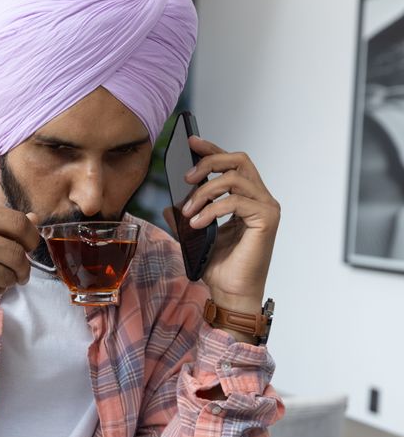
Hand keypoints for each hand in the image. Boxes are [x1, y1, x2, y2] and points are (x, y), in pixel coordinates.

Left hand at [164, 135, 279, 310]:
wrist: (231, 294)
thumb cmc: (220, 269)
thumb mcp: (196, 238)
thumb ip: (187, 219)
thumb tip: (170, 205)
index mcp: (247, 199)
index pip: (232, 164)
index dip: (212, 150)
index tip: (191, 142)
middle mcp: (261, 199)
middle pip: (238, 161)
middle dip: (209, 163)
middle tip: (187, 178)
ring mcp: (266, 208)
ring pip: (235, 178)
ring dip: (206, 192)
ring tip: (189, 211)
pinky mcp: (266, 219)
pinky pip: (236, 201)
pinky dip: (212, 209)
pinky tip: (198, 223)